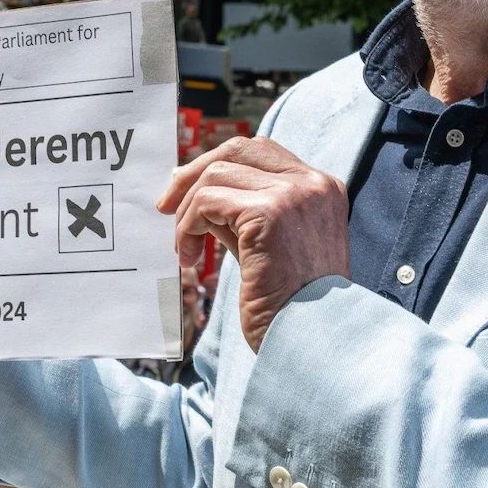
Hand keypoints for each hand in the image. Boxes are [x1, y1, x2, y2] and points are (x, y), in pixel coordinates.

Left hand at [157, 137, 348, 351]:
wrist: (311, 339)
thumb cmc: (290, 303)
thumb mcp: (268, 244)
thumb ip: (241, 210)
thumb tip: (195, 184)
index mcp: (322, 188)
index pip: (262, 151)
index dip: (217, 164)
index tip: (186, 193)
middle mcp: (312, 184)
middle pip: (239, 148)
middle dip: (194, 173)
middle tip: (166, 206)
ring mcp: (293, 195)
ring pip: (216, 175)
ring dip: (187, 212)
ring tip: (185, 248)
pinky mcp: (269, 213)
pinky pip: (207, 202)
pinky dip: (188, 227)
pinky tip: (188, 257)